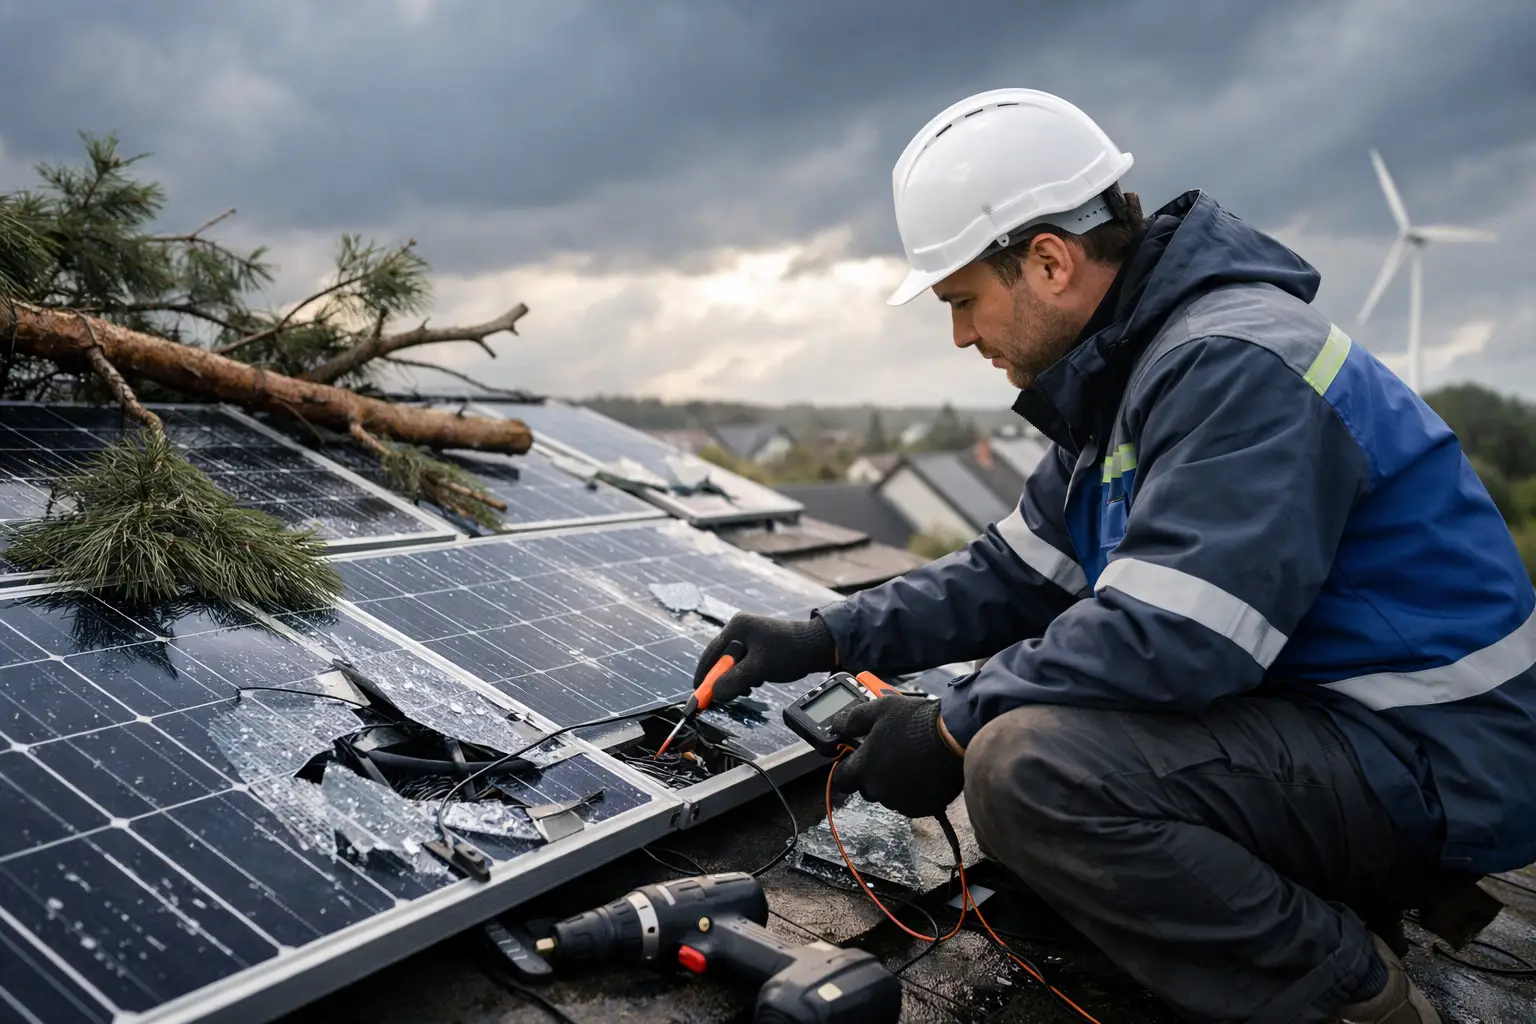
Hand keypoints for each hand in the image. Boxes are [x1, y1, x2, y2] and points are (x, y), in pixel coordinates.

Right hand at [691, 613, 837, 703]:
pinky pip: (744, 663)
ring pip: (733, 663)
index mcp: (737, 627)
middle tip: (724, 696)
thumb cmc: (789, 653)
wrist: (817, 647)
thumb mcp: (758, 669)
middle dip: (722, 679)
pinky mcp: (759, 644)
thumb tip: (714, 694)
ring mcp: (750, 636)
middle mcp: (740, 628)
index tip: (699, 695)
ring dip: (736, 679)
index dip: (703, 677)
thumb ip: (733, 681)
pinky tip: (756, 681)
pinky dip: (746, 675)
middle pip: (720, 659)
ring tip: (748, 687)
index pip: (710, 654)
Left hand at [829, 696, 964, 818]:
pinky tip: (923, 771)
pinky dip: (914, 790)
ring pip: (889, 795)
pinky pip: (911, 802)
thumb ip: (852, 720)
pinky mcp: (922, 808)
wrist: (955, 738)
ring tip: (911, 759)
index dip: (846, 767)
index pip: (841, 779)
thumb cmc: (916, 722)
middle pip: (867, 787)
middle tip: (889, 753)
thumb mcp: (879, 709)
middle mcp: (879, 790)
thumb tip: (835, 725)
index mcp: (864, 768)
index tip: (854, 758)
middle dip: (873, 772)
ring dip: (894, 781)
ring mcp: (901, 801)